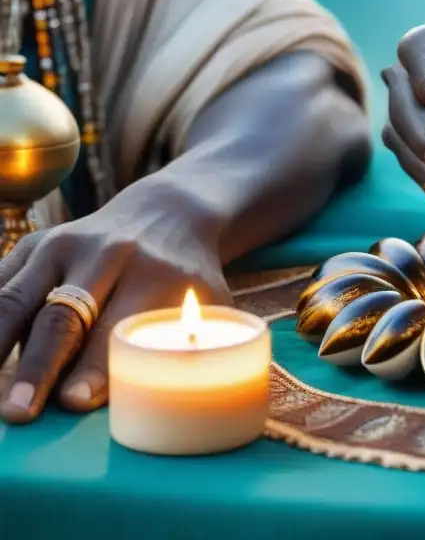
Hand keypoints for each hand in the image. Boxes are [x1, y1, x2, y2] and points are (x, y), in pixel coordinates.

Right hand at [0, 180, 230, 422]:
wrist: (166, 212)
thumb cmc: (185, 277)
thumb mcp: (204, 303)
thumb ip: (187, 344)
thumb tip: (156, 407)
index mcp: (154, 274)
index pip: (118, 328)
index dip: (94, 369)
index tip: (74, 402)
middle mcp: (105, 255)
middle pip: (62, 317)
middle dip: (38, 368)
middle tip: (19, 413)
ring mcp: (62, 245)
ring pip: (16, 299)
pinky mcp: (33, 244)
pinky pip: (1, 283)